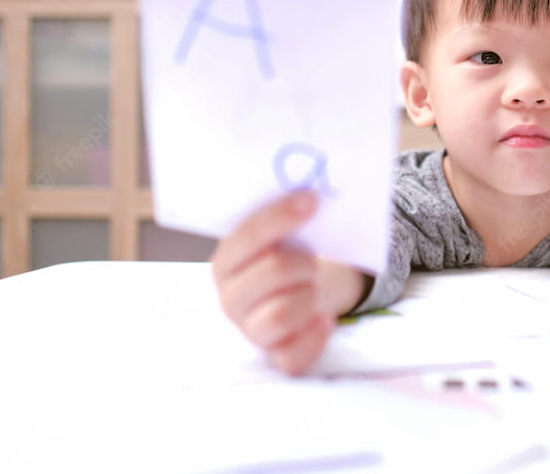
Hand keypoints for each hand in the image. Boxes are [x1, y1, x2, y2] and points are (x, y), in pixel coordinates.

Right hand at [211, 189, 365, 374]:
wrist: (301, 294)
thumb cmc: (289, 256)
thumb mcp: (283, 234)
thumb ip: (286, 214)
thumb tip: (308, 192)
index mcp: (226, 262)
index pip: (247, 236)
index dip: (280, 217)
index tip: (312, 200)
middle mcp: (231, 298)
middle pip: (273, 271)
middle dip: (303, 261)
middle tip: (312, 261)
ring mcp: (251, 331)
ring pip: (281, 314)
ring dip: (308, 295)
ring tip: (314, 288)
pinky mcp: (276, 356)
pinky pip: (294, 356)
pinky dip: (316, 334)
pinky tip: (323, 318)